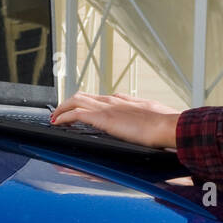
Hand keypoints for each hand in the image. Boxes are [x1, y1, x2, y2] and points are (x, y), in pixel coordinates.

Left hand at [51, 92, 181, 149]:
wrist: (167, 125)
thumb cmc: (165, 123)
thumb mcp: (154, 116)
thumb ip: (144, 116)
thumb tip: (146, 119)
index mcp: (126, 101)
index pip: (101, 98)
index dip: (89, 103)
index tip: (83, 108)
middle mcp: (114, 100)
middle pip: (85, 96)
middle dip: (70, 103)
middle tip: (61, 113)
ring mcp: (108, 107)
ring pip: (77, 100)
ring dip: (63, 108)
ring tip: (55, 117)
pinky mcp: (103, 118)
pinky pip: (76, 114)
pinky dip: (64, 116)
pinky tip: (57, 123)